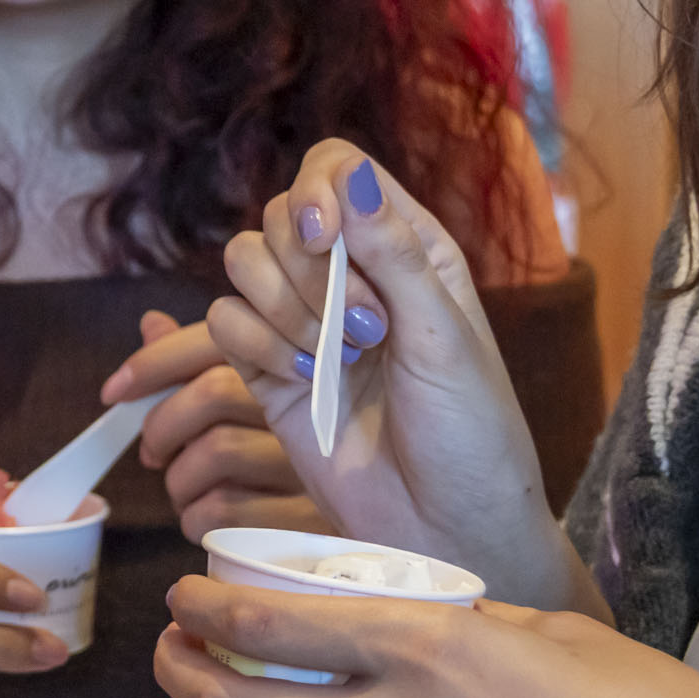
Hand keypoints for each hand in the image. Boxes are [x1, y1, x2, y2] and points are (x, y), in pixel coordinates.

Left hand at [108, 311, 329, 542]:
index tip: (113, 391)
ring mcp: (319, 458)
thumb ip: (203, 362)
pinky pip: (224, 511)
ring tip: (188, 492)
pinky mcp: (312, 515)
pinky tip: (205, 521)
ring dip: (179, 482)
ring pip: (216, 453)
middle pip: (213, 394)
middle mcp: (314, 403)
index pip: (214, 341)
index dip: (153, 362)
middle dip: (163, 428)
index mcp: (292, 364)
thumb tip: (152, 323)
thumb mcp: (256, 401)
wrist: (374, 524)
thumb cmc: (302, 459)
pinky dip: (194, 520)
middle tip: (154, 454)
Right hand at [212, 139, 585, 608]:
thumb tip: (348, 177)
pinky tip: (306, 383)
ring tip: (335, 360)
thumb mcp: (446, 337)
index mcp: (408, 247)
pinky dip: (257, 347)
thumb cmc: (472, 434)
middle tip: (364, 330)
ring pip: (243, 265)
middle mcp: (352, 274)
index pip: (335, 168)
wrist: (445, 528)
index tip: (321, 237)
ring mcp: (304, 322)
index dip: (314, 190)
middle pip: (279, 215)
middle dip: (308, 269)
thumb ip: (394, 253)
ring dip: (282, 309)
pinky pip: (226, 324)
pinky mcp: (267, 370)